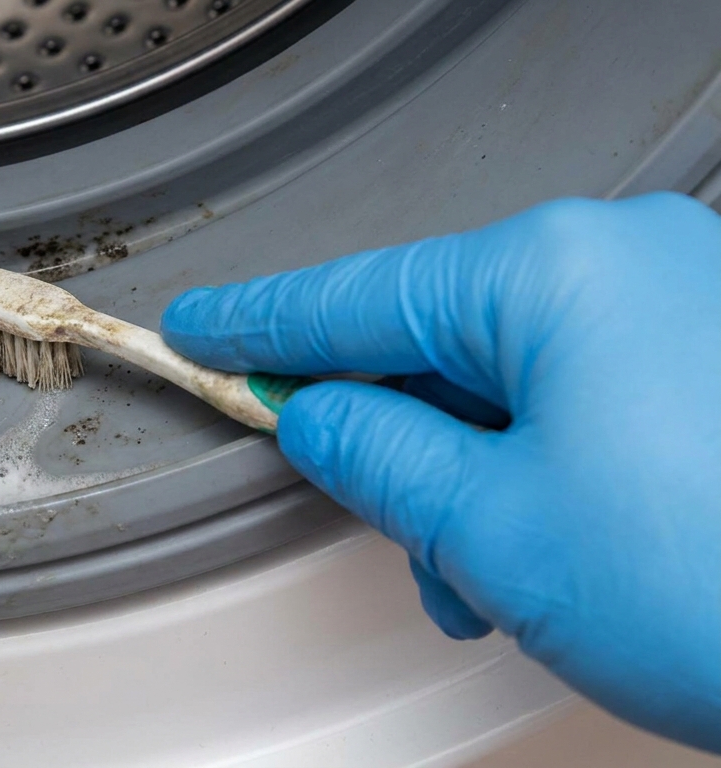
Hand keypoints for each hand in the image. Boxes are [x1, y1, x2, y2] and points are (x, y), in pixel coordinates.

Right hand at [161, 193, 720, 750]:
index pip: (356, 294)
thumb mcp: (493, 528)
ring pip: (518, 382)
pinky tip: (555, 553)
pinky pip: (592, 398)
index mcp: (556, 273)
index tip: (199, 329)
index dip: (259, 324)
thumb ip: (375, 454)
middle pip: (441, 339)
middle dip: (396, 440)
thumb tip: (316, 415)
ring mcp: (694, 305)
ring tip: (492, 577)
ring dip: (477, 479)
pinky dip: (549, 473)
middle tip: (368, 515)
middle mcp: (632, 262)